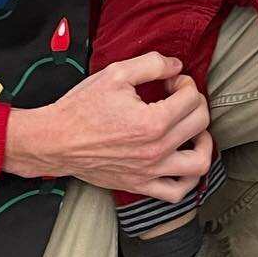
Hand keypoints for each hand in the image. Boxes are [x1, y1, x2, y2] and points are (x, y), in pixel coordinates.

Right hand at [4, 53, 212, 199]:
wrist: (54, 141)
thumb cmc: (82, 108)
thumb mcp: (117, 73)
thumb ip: (153, 64)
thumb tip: (177, 66)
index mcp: (153, 122)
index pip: (192, 98)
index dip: (185, 82)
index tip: (170, 81)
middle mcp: (156, 150)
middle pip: (200, 123)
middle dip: (195, 103)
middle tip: (177, 98)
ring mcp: (149, 172)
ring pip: (199, 163)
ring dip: (204, 142)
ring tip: (193, 130)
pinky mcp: (139, 185)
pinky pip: (176, 192)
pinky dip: (189, 178)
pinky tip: (183, 158)